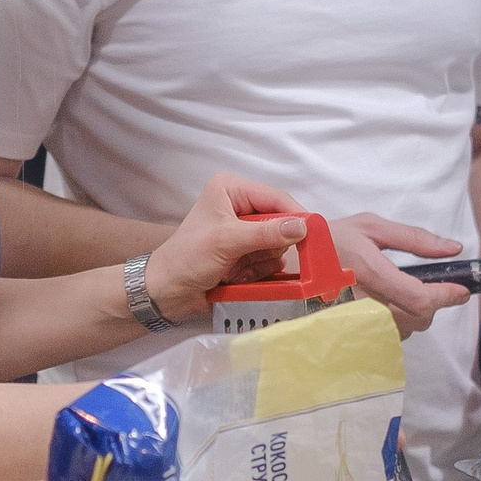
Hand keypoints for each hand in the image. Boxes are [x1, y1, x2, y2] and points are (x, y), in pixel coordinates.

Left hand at [144, 172, 308, 323]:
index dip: (296, 216)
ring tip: (236, 269)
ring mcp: (244, 230)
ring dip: (260, 262)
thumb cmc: (187, 259)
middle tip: (250, 258)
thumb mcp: (227, 242)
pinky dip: (258, 272)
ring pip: (277, 245)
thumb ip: (265, 233)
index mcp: (231, 189)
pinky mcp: (246, 251)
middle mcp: (240, 204)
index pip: (276, 197)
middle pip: (281, 223)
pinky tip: (237, 276)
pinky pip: (270, 261)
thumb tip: (302, 227)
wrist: (167, 291)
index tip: (314, 236)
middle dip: (269, 246)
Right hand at [334, 213, 468, 337]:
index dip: (447, 296)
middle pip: (418, 318)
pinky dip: (396, 323)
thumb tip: (454, 248)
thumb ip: (415, 238)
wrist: (289, 262)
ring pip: (405, 330)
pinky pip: (387, 337)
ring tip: (403, 292)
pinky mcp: (348, 333)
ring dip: (415, 314)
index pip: (420, 298)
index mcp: (369, 271)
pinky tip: (385, 305)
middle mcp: (361, 302)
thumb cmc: (331, 240)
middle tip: (430, 286)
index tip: (461, 290)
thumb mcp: (371, 226)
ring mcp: (353, 322)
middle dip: (432, 303)